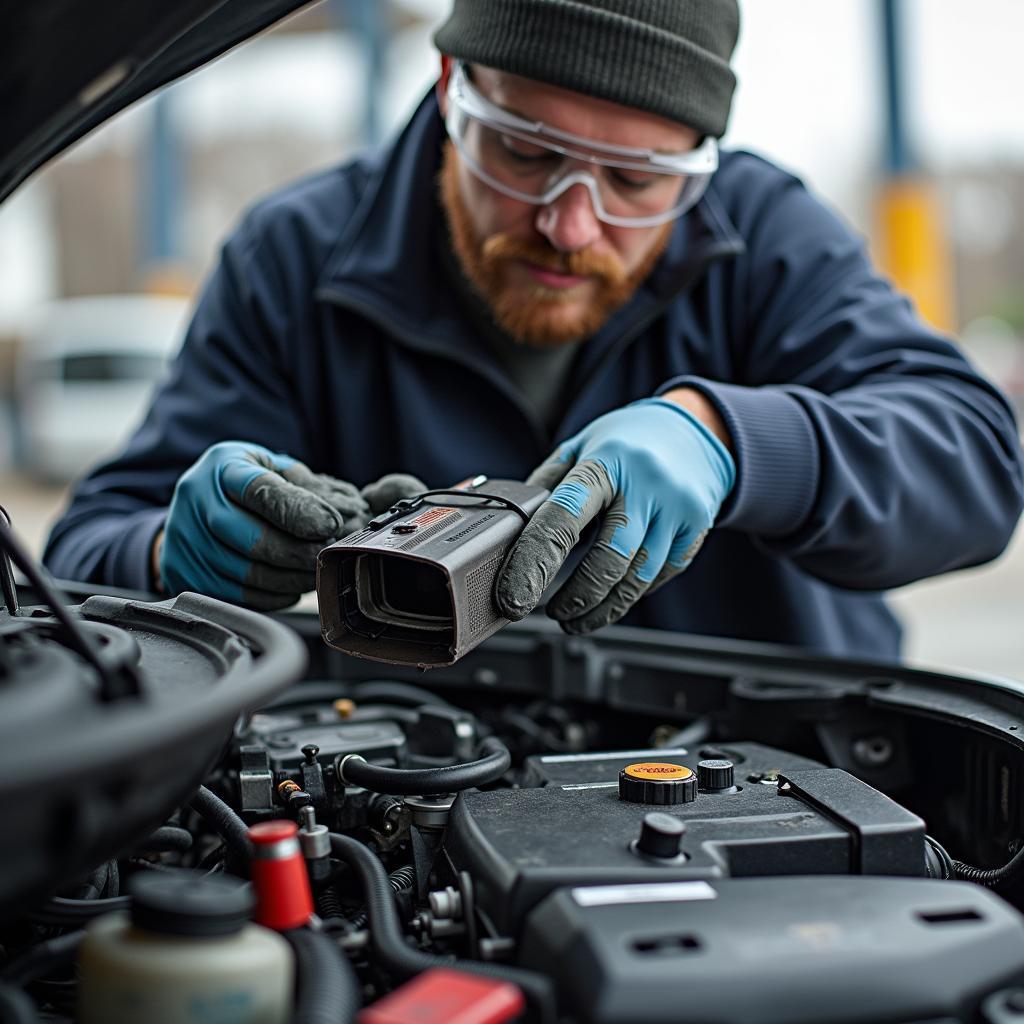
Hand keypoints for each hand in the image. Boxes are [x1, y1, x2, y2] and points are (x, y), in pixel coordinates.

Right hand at [159, 441, 372, 609]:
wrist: (193, 504)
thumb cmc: (243, 482)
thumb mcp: (271, 464)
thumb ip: (306, 484)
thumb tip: (346, 510)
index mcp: (223, 468)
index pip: (261, 491)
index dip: (300, 512)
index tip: (332, 524)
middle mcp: (197, 504)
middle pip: (254, 541)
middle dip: (302, 552)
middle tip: (328, 552)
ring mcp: (187, 543)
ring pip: (250, 575)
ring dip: (294, 578)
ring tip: (316, 569)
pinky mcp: (187, 575)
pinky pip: (240, 597)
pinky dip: (276, 595)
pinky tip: (293, 584)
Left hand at [495, 397, 734, 632]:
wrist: (691, 429)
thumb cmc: (624, 443)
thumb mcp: (579, 449)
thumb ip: (546, 487)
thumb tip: (511, 534)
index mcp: (605, 462)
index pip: (563, 517)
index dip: (535, 563)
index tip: (514, 597)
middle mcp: (646, 484)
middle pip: (607, 559)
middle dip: (574, 598)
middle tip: (549, 613)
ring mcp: (677, 508)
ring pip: (636, 578)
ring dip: (600, 608)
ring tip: (574, 617)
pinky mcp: (696, 529)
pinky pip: (658, 577)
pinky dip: (628, 595)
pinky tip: (610, 598)